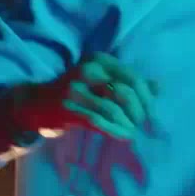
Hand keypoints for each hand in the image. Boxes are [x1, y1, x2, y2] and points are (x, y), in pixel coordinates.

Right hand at [14, 53, 157, 140]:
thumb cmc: (77, 91)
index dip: (148, 98)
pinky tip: (122, 135)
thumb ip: (128, 82)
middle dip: (141, 112)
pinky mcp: (68, 108)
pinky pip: (98, 121)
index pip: (133, 78)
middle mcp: (89, 70)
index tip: (155, 116)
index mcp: (100, 60)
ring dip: (128, 123)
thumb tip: (158, 87)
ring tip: (133, 132)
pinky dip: (114, 130)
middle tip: (146, 126)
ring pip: (114, 108)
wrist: (36, 103)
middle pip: (126, 93)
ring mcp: (76, 89)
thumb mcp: (102, 80)